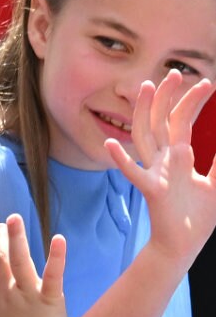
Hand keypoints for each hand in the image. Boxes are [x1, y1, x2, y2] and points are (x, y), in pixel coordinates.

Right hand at [105, 70, 215, 267]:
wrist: (183, 245)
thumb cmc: (197, 216)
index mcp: (179, 156)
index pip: (181, 121)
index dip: (191, 101)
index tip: (206, 83)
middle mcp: (164, 159)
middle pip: (161, 120)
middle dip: (167, 96)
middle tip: (174, 72)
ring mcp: (155, 172)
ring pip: (144, 136)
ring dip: (143, 111)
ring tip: (145, 88)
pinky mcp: (152, 190)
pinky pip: (133, 173)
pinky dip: (121, 160)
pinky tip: (111, 144)